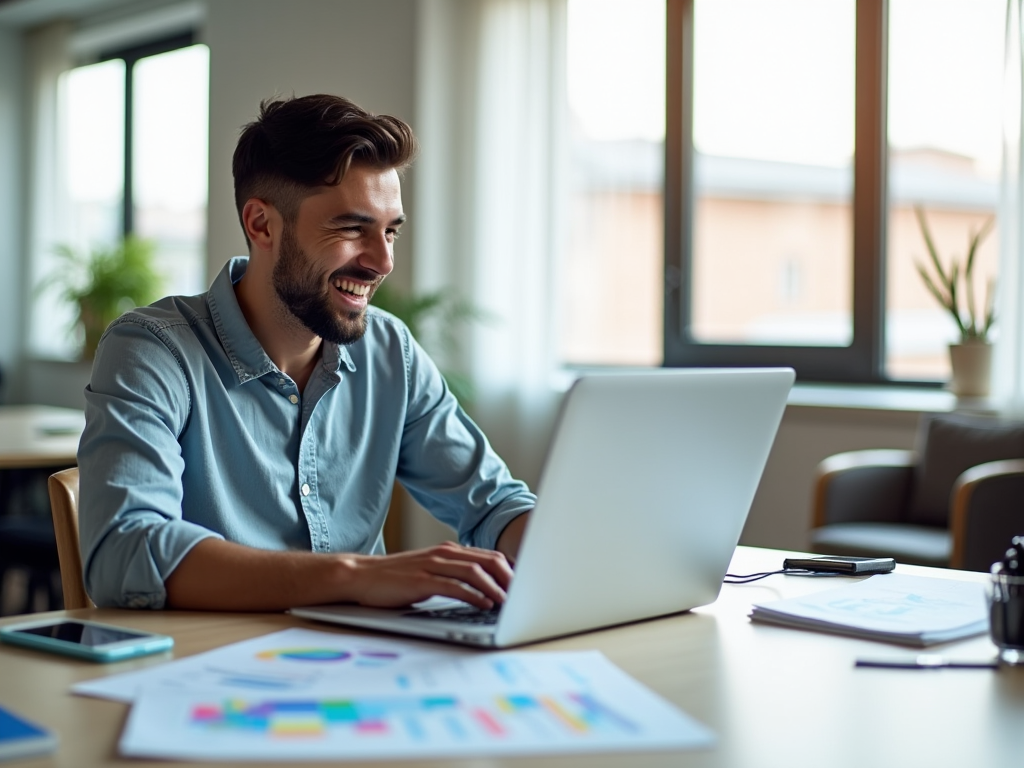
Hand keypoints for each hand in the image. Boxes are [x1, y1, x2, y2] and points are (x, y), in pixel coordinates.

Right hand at [339, 541, 513, 608]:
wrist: (360, 575)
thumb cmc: (396, 578)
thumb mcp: (429, 572)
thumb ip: (453, 576)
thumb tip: (483, 591)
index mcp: (449, 551)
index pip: (490, 556)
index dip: (511, 571)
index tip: (525, 587)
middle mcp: (444, 553)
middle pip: (489, 561)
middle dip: (510, 578)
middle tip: (524, 596)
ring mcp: (432, 565)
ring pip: (474, 572)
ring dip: (495, 587)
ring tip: (508, 602)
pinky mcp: (421, 580)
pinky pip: (454, 586)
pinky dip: (473, 595)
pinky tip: (484, 605)